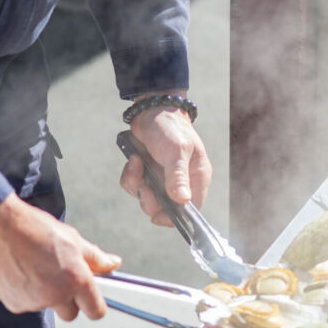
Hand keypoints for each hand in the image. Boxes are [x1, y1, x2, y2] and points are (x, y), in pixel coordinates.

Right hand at [0, 194, 120, 320]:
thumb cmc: (36, 230)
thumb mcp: (74, 240)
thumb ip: (96, 258)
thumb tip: (114, 264)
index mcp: (77, 280)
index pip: (96, 311)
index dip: (95, 306)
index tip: (91, 300)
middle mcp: (57, 295)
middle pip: (71, 313)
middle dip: (69, 301)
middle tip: (60, 277)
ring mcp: (34, 302)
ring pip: (47, 306)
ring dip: (46, 295)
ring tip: (37, 268)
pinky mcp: (14, 304)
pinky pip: (27, 305)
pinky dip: (27, 294)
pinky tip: (22, 273)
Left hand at [120, 91, 211, 226]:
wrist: (151, 110)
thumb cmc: (171, 128)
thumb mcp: (176, 150)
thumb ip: (178, 176)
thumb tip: (182, 200)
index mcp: (197, 178)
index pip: (191, 208)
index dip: (176, 217)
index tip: (158, 217)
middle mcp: (181, 182)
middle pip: (166, 208)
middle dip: (149, 200)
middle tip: (144, 187)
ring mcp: (163, 178)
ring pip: (147, 198)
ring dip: (137, 185)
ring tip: (136, 164)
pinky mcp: (148, 173)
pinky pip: (136, 186)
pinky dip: (130, 176)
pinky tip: (133, 160)